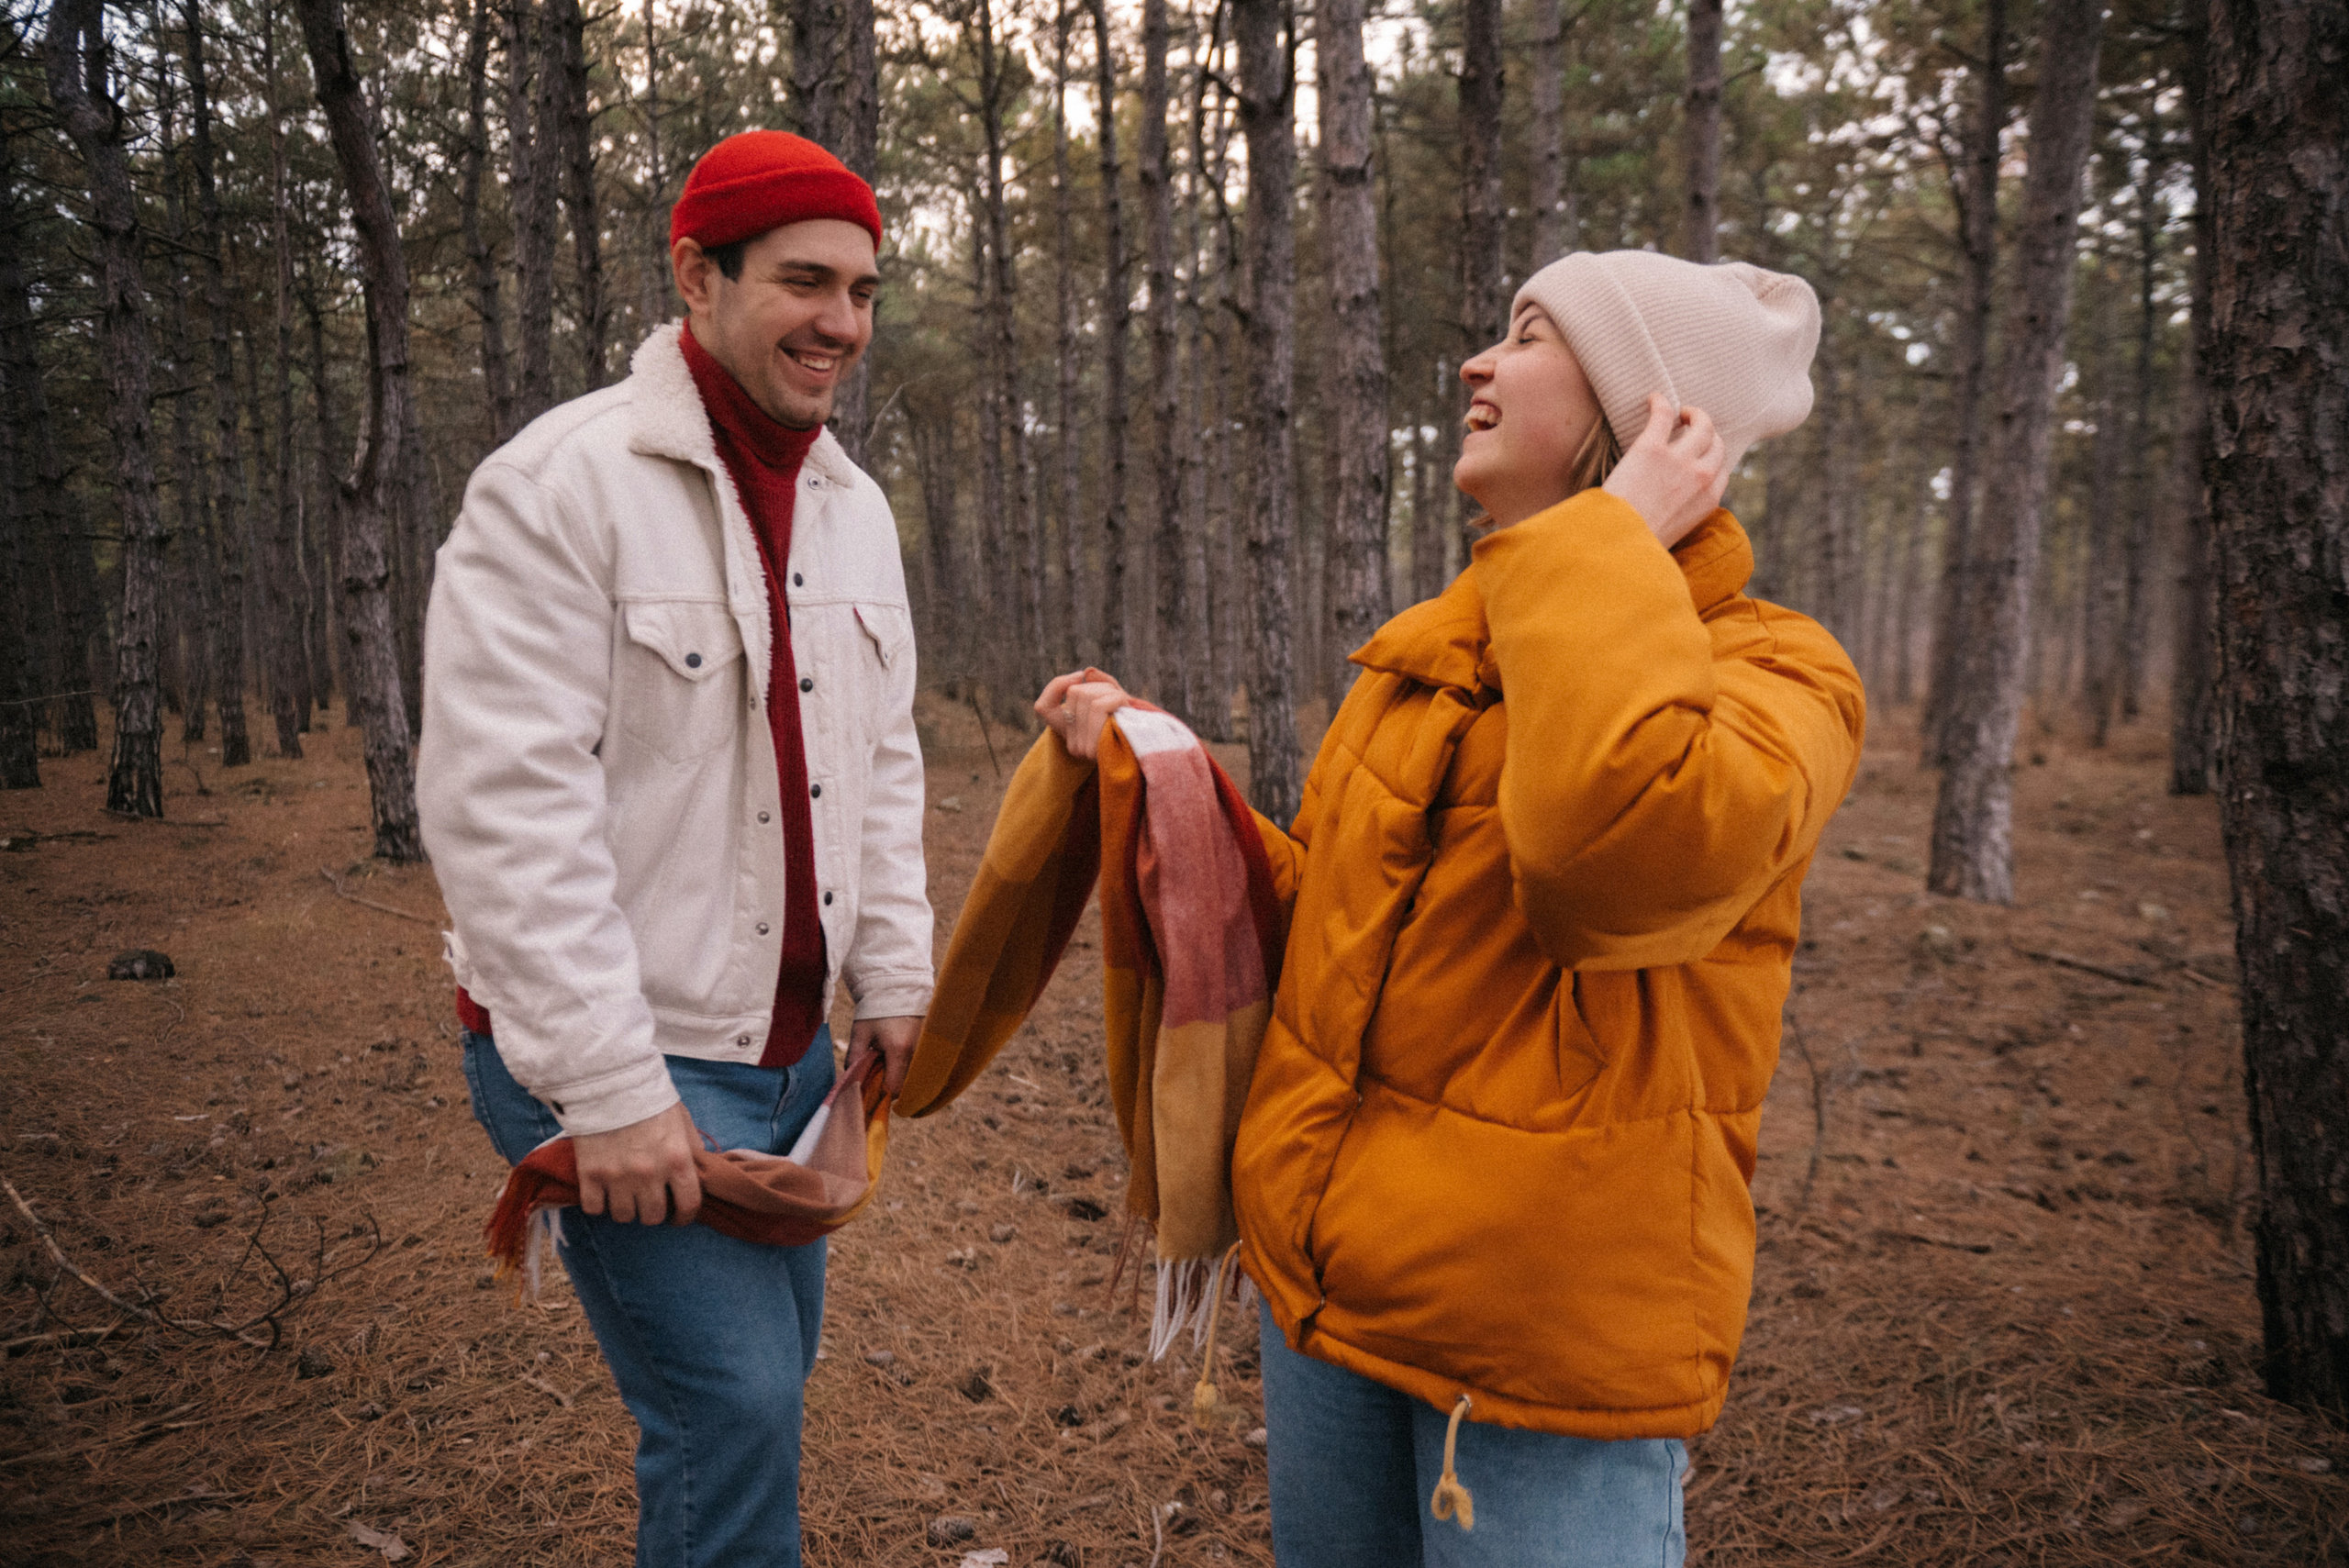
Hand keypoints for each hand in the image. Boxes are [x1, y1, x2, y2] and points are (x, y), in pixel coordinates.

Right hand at [573, 1100, 701, 1225]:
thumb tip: (699, 1171)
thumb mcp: (681, 1119)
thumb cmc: (650, 1098)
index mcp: (677, 1160)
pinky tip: (602, 1192)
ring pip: (623, 1216)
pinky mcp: (590, 1174)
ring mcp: (618, 1177)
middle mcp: (650, 1174)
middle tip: (647, 1201)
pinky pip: (594, 1208)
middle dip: (652, 1211)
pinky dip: (598, 1204)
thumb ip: (692, 1147)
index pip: (688, 1205)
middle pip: (652, 1216)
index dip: (684, 1217)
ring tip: (624, 1195)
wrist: (609, 1081)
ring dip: (625, 1209)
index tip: (677, 1217)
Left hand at [853, 1014, 922, 1096]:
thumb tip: (851, 1078)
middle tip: (878, 1072)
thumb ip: (854, 1057)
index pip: (894, 1087)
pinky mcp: (929, 1043)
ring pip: (914, 1076)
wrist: (897, 987)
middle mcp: (917, 1051)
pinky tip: (899, 1055)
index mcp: (899, 1049)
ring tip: (888, 1061)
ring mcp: (926, 1047)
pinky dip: (909, 1067)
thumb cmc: (876, 1009)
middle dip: (891, 1084)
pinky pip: (920, 1065)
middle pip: (906, 1085)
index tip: (872, 1086)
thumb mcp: (860, 1032)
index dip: (882, 1092)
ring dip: (901, 1075)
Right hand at [1035, 667, 1129, 760]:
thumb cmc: (1132, 722)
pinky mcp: (1094, 748)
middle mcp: (1071, 742)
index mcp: (1071, 733)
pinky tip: (1124, 705)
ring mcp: (1081, 747)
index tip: (1079, 676)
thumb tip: (1087, 672)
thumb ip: (1101, 683)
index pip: (1043, 707)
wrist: (1149, 751)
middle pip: (1074, 693)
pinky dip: (1115, 697)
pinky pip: (1098, 706)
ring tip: (1123, 702)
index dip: (1057, 686)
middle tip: (1117, 696)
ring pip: (1086, 696)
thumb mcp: (1116, 700)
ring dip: (1110, 691)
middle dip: (1099, 686)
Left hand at [1602, 393, 1729, 549]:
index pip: (1722, 469)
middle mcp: (1701, 476)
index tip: (1699, 453)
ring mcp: (1679, 460)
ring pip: (1701, 424)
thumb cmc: (1638, 542)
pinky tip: (1653, 398)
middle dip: (1707, 431)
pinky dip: (1661, 402)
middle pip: (1716, 443)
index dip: (1711, 457)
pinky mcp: (1652, 448)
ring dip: (1693, 414)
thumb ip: (1682, 514)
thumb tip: (1672, 508)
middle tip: (1690, 426)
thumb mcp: (1674, 533)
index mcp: (1709, 500)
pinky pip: (1664, 414)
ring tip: (1680, 412)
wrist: (1617, 543)